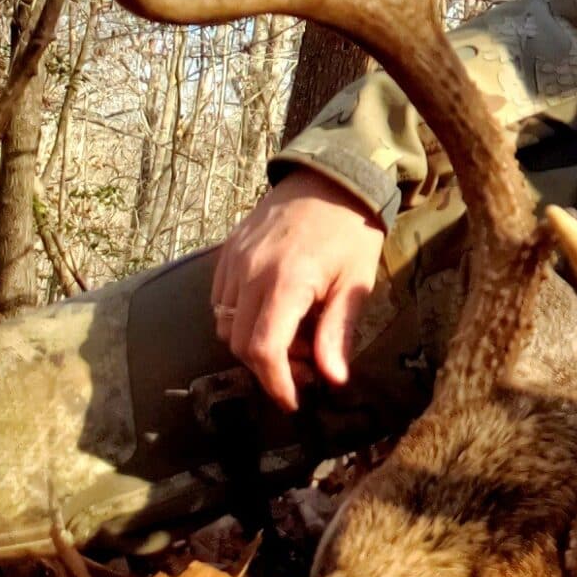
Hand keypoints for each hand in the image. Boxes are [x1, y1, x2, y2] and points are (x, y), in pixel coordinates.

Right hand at [211, 170, 384, 411]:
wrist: (333, 176)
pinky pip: (221, 298)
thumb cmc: (351, 230)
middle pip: (239, 343)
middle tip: (306, 366)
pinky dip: (242, 317)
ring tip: (296, 335)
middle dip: (269, 367)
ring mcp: (233, 259)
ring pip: (225, 323)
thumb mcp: (356, 282)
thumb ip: (338, 332)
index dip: (276, 383)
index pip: (262, 349)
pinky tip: (276, 312)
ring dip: (254, 342)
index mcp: (286, 280)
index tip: (294, 400)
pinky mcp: (227, 251)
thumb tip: (332, 379)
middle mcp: (250, 271)